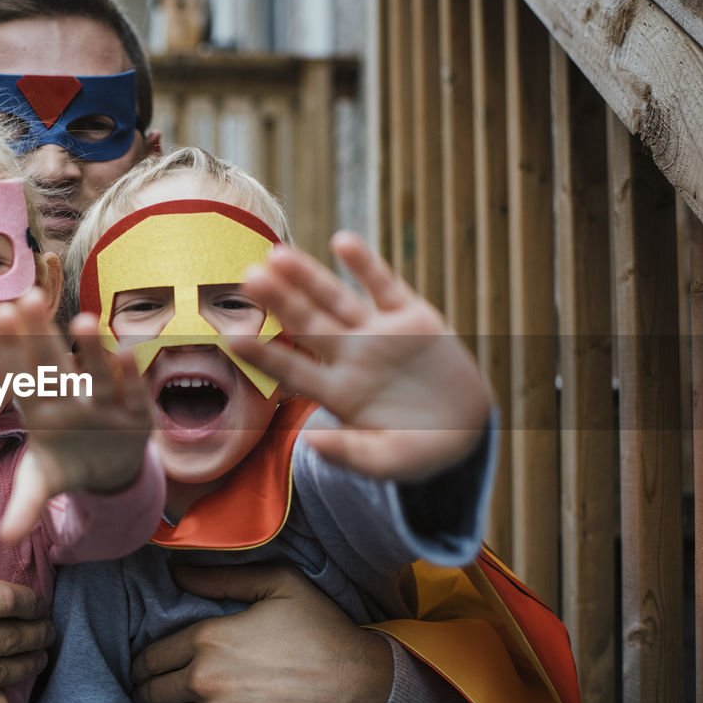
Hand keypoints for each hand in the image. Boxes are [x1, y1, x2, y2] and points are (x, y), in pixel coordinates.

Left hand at [0, 292, 153, 541]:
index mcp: (40, 410)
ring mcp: (103, 404)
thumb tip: (6, 540)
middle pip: (54, 366)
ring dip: (91, 350)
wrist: (106, 467)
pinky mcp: (134, 413)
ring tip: (84, 320)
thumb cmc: (65, 463)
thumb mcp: (41, 485)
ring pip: (96, 374)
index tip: (2, 315)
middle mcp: (70, 399)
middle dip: (42, 335)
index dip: (13, 350)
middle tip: (28, 298)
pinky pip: (131, 392)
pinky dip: (130, 376)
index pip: (23, 378)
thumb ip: (24, 507)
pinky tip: (128, 352)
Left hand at [130, 564, 392, 702]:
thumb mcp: (277, 584)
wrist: (359, 685)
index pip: (150, 657)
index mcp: (208, 639)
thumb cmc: (321, 629)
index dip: (143, 662)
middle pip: (152, 692)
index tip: (146, 665)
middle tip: (154, 687)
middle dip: (148, 688)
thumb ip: (221, 579)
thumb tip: (178, 573)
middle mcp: (205, 681)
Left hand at [231, 231, 491, 480]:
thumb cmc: (418, 451)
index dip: (265, 354)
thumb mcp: (387, 461)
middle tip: (248, 278)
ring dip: (309, 276)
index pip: (292, 369)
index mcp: (337, 392)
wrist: (467, 428)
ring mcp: (378, 333)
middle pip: (307, 324)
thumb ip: (350, 453)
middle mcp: (350, 356)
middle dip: (280, 301)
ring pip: (337, 299)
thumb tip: (311, 444)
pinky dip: (365, 265)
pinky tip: (342, 241)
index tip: (234, 339)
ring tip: (278, 254)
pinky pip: (384, 286)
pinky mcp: (412, 317)